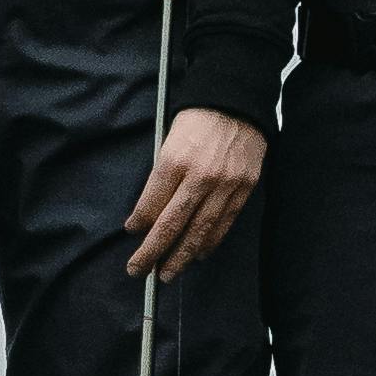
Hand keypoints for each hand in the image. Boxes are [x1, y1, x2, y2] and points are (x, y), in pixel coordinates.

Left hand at [124, 107, 266, 278]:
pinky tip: (198, 254)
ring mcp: (225, 185)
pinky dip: (210, 242)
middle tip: (139, 270)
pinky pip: (224, 223)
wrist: (235, 103)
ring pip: (200, 230)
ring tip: (168, 272)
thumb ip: (160, 178)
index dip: (140, 224)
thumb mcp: (168, 141)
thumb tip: (147, 213)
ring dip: (182, 256)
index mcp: (175, 160)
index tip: (132, 234)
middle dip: (153, 252)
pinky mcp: (244, 188)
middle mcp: (200, 176)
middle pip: (172, 224)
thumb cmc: (196, 121)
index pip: (152, 204)